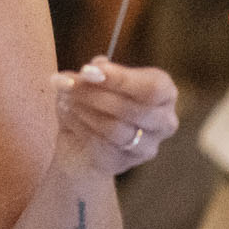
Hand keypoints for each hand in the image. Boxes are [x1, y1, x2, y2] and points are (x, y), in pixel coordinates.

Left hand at [54, 58, 178, 174]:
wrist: (80, 144)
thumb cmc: (92, 103)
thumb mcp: (90, 81)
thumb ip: (94, 72)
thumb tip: (96, 66)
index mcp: (164, 93)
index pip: (153, 87)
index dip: (120, 79)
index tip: (87, 71)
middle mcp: (164, 121)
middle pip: (132, 108)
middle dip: (92, 93)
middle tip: (66, 84)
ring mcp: (148, 146)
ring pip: (115, 128)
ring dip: (83, 109)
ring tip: (65, 99)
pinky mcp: (125, 162)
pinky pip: (100, 145)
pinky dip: (78, 126)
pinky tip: (67, 115)